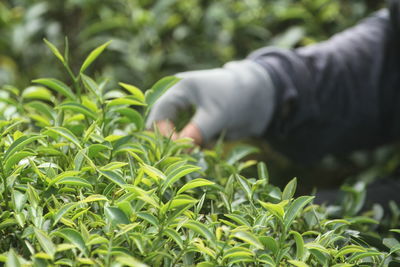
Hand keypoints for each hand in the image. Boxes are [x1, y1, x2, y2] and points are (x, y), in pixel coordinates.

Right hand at [146, 60, 275, 144]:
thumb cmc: (236, 98)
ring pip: (175, 136)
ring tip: (198, 152)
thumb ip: (197, 131)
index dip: (162, 133)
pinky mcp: (194, 124)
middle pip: (163, 126)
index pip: (159, 114)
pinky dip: (194, 147)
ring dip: (183, 147)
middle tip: (182, 157)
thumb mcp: (217, 115)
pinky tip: (207, 147)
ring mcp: (185, 112)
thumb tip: (180, 150)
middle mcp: (177, 100)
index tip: (176, 150)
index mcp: (178, 88)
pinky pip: (188, 140)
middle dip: (171, 142)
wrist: (258, 97)